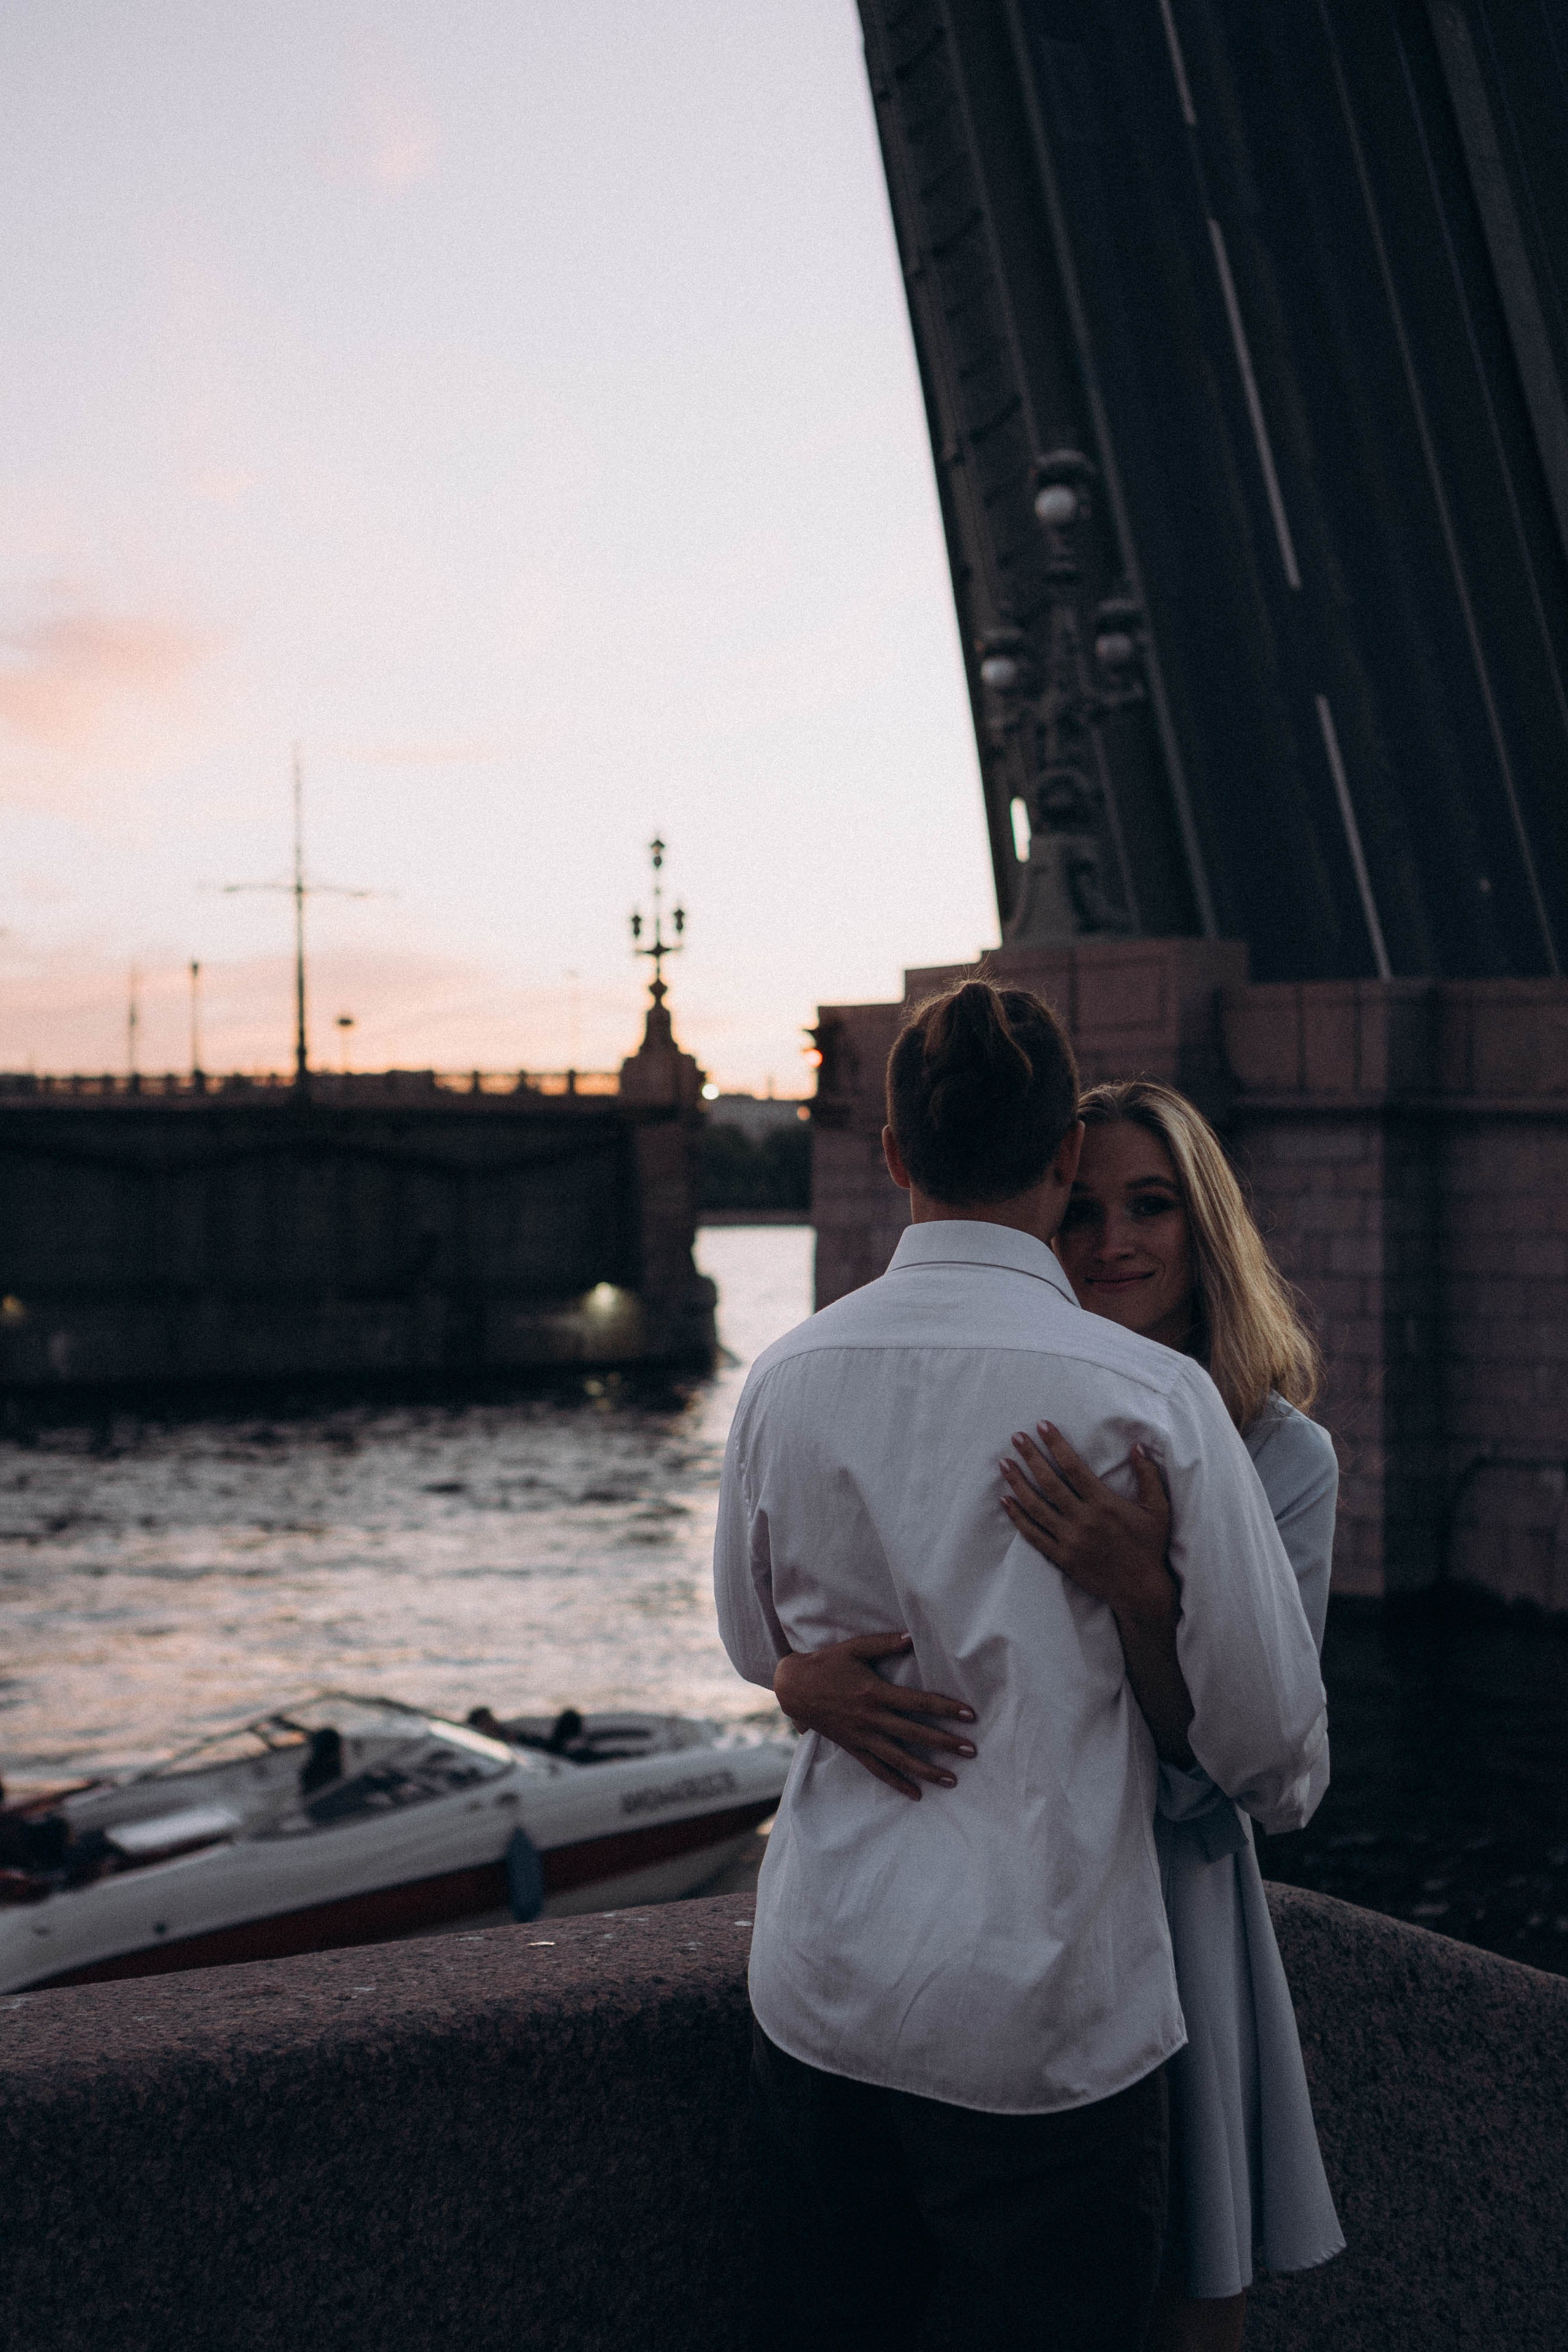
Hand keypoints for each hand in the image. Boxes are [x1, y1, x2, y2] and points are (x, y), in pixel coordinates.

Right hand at [774, 1633, 975, 1801]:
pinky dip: (896, 1783)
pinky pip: (876, 1769)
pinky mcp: (853, 1747)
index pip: (917, 1703)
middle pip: (914, 1734)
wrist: (793, 1687)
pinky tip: (916, 1794)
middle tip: (971, 1752)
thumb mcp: (853, 1647)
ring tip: (952, 1780)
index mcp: (874, 1692)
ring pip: (899, 1758)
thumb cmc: (826, 1663)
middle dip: (945, 1743)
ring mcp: (861, 1736)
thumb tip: (912, 1637)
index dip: (945, 1708)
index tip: (969, 1716)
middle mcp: (870, 1718)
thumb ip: (884, 1643)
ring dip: (927, 1770)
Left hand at [1000, 1425, 1172, 1619]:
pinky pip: (1033, 1535)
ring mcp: (1070, 1540)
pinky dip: (1017, 1517)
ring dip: (1018, 1483)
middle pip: (1049, 1483)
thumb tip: (1138, 1447)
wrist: (1140, 1589)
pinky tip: (1005, 1500)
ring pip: (1036, 1507)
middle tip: (1016, 1437)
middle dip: (1031, 1457)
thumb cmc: (1149, 1546)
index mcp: (1104, 1504)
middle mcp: (1084, 1520)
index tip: (1042, 1426)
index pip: (1073, 1467)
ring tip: (1004, 1463)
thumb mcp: (1158, 1510)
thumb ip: (1149, 1476)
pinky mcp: (1062, 1557)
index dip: (1056, 1445)